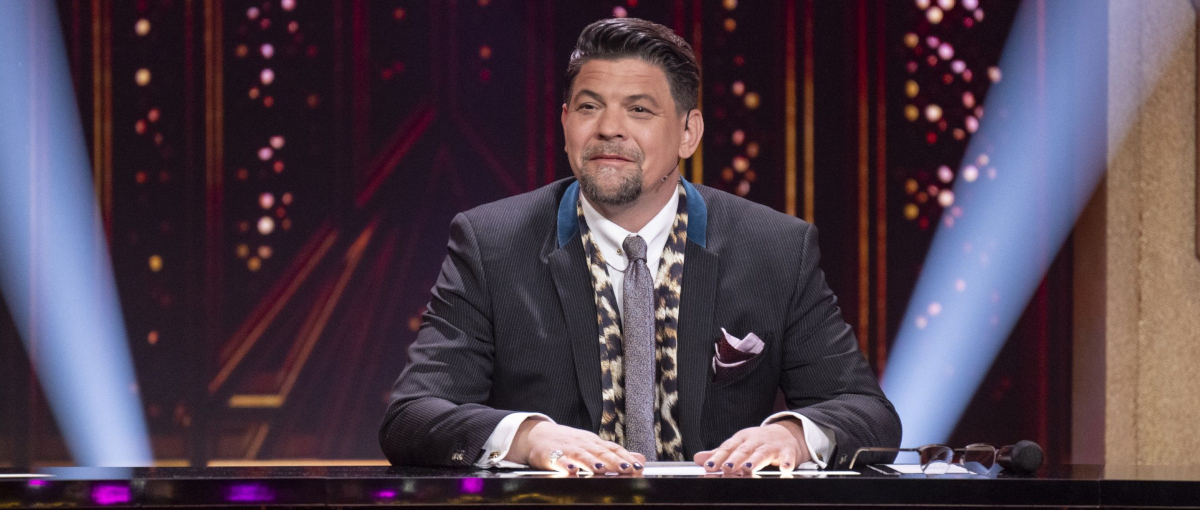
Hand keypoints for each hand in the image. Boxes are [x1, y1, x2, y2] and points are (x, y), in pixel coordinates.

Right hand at [506, 419, 645, 474]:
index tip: (637, 467)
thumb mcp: (593, 446)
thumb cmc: (568, 443)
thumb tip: (640, 459)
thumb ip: (615, 454)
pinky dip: (565, 465)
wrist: (537, 434)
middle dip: (613, 461)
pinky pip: (558, 460)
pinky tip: (571, 470)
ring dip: (591, 462)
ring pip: (581, 455)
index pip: (613, 449)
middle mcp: (583, 444)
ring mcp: (567, 449)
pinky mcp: (551, 455)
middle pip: (600, 452)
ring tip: (601, 469)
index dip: (625, 457)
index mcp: (594, 443)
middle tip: (626, 469)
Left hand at [693, 419, 810, 474]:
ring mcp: (772, 445)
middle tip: (726, 468)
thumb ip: (720, 453)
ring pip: (762, 453)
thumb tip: (698, 458)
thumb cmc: (758, 442)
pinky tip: (785, 469)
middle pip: (744, 449)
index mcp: (742, 438)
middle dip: (735, 459)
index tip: (708, 466)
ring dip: (755, 460)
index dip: (718, 457)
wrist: (787, 433)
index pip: (727, 448)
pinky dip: (787, 462)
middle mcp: (755, 440)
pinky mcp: (788, 451)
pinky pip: (788, 456)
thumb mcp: (739, 444)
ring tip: (748, 469)